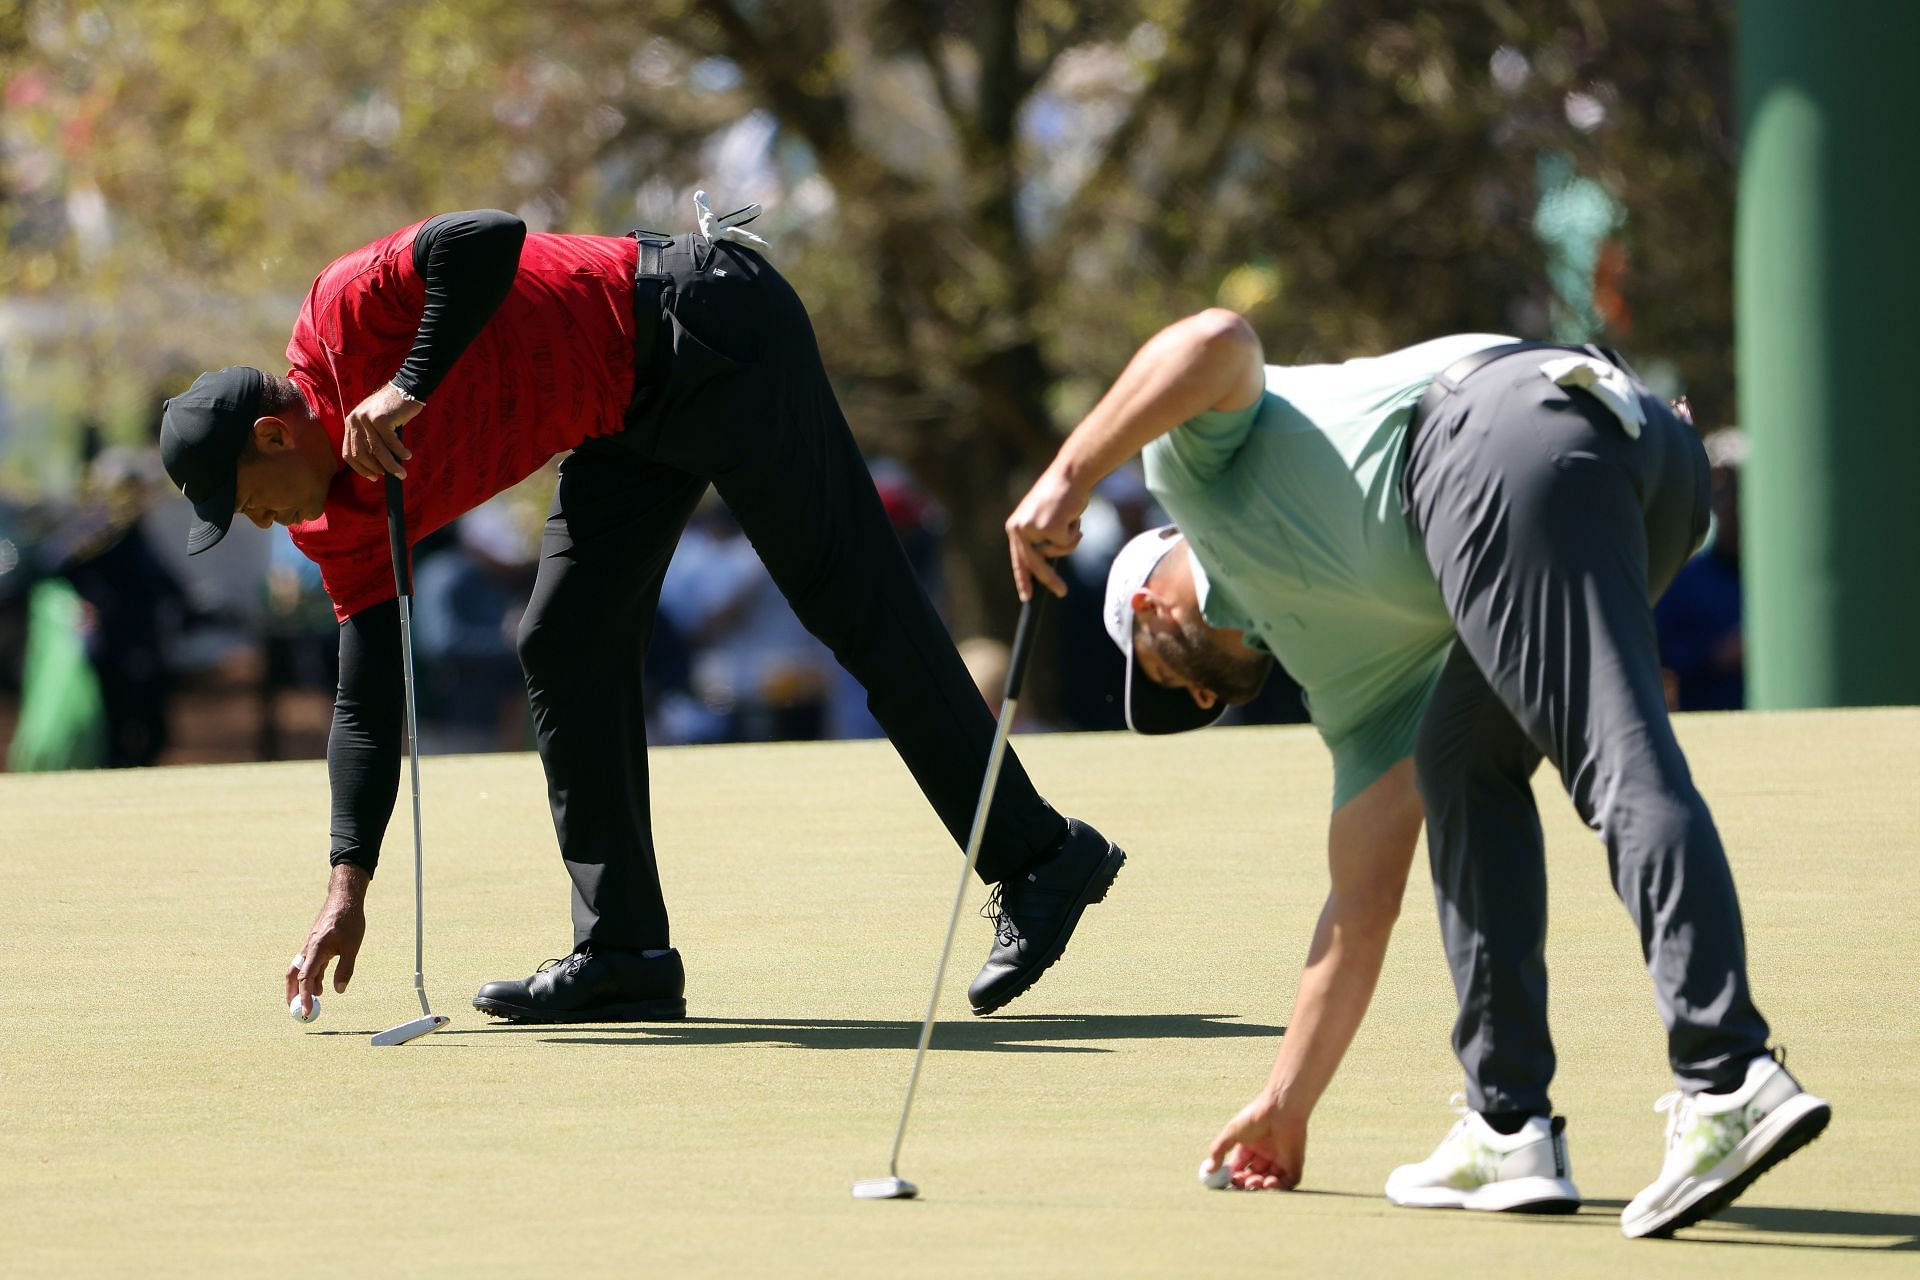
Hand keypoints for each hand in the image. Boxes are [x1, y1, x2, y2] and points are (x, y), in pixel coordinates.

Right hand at [286, 864, 370, 1013]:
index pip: (306, 978)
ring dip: (304, 986)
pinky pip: (309, 964)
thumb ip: (345, 968)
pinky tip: (319, 985)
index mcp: (316, 949)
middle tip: (297, 1010)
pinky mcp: (315, 944)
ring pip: (301, 970)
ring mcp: (310, 946)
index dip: (304, 997)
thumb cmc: (349, 920)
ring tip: (313, 1001)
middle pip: (294, 975)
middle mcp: (308, 948)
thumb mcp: (352, 946)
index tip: (307, 1011)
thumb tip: (339, 990)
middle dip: (293, 994)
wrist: (344, 898)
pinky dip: (311, 976)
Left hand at [341, 383, 421, 480]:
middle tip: (388, 475)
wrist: (405, 388)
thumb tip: (377, 466)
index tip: (373, 476)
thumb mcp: (374, 423)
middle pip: (361, 453)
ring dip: (391, 465)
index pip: (348, 452)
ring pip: (377, 450)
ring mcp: (367, 419)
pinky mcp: (381, 419)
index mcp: (350, 423)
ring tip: (401, 473)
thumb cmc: (392, 409)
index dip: (360, 468)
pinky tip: (407, 455)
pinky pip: (391, 443)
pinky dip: (400, 452)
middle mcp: (355, 420)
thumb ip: (370, 439)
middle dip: (375, 468)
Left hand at [1005, 466, 1087, 601]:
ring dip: (1069, 540)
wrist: (1069, 474)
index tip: (1026, 597)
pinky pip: (1068, 543)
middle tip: (1062, 592)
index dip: (1022, 579)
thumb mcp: (1043, 518)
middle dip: (1049, 580)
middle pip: (1034, 563)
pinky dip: (1075, 532)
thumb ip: (1040, 538)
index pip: (1018, 559)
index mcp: (1015, 527)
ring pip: (1056, 552)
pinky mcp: (1050, 528)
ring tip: (1069, 519)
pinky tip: (1073, 515)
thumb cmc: (1061, 495)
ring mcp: (1034, 528)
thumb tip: (1047, 563)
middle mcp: (1020, 528)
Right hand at [1206, 1090, 1308, 1190]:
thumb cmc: (1256, 1117)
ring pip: (1268, 1181)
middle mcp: (1265, 1154)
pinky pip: (1287, 1182)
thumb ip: (1218, 1151)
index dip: (1233, 1176)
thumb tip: (1208, 1170)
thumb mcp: (1231, 1133)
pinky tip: (1268, 1182)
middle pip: (1254, 1176)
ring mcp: (1281, 1159)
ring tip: (1254, 1182)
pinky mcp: (1294, 1164)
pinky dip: (1277, 1187)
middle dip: (1245, 1183)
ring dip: (1259, 1186)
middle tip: (1241, 1185)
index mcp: (1250, 1145)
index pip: (1240, 1166)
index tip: (1225, 1182)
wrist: (1281, 1109)